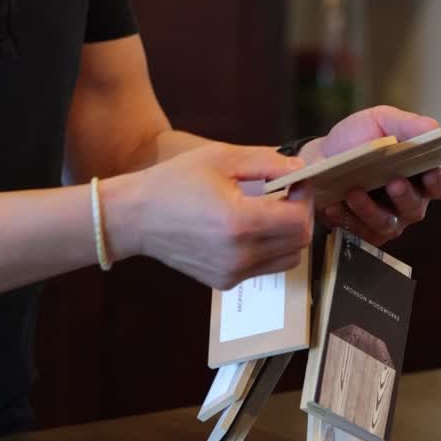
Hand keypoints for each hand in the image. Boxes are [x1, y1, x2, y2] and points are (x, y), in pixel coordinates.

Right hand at [110, 143, 312, 289]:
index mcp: (239, 222)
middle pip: (300, 242)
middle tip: (286, 195)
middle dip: (300, 215)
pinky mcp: (225, 283)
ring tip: (267, 213)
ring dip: (288, 236)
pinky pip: (264, 268)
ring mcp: (232, 273)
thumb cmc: (173, 182)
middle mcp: (239, 255)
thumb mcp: (220, 158)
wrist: (135, 218)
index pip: (299, 220)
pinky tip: (246, 230)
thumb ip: (266, 162)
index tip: (295, 183)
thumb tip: (299, 169)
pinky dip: (267, 249)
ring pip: (288, 259)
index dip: (305, 198)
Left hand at [300, 105, 440, 245]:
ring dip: (370, 209)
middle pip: (416, 208)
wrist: (320, 156)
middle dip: (405, 197)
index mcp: (419, 175)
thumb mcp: (381, 121)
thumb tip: (434, 129)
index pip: (440, 185)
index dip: (438, 182)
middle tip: (393, 183)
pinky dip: (345, 218)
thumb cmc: (357, 138)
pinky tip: (333, 206)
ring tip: (354, 192)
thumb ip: (408, 124)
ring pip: (387, 223)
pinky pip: (357, 232)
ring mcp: (385, 220)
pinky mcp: (361, 232)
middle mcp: (407, 202)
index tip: (430, 174)